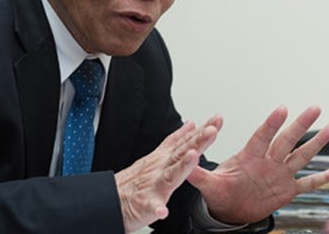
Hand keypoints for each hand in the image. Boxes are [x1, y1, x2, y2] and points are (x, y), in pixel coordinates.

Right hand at [115, 116, 222, 232]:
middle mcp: (160, 168)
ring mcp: (153, 185)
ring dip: (183, 165)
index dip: (203, 130)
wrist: (111, 198)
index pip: (187, 142)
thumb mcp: (158, 157)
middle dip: (198, 141)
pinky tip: (163, 210)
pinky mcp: (144, 204)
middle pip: (183, 152)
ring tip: (194, 156)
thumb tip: (191, 124)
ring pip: (171, 174)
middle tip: (212, 130)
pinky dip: (157, 207)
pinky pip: (152, 206)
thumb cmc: (136, 182)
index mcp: (165, 159)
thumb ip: (176, 142)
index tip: (217, 119)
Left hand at [187, 106, 328, 224]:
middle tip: (314, 108)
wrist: (230, 208)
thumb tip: (186, 163)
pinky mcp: (287, 190)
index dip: (272, 124)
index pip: (262, 137)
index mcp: (249, 156)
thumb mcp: (208, 184)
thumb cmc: (220, 192)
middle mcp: (268, 161)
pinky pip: (308, 183)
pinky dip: (323, 177)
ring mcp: (279, 174)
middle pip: (287, 140)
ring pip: (301, 156)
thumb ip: (199, 174)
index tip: (281, 109)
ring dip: (317, 143)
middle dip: (300, 125)